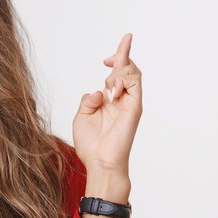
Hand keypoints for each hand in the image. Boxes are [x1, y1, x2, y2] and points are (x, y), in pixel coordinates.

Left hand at [72, 33, 142, 175]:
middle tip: (106, 60)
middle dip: (121, 55)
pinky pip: (135, 83)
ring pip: (133, 72)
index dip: (117, 58)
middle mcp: (122, 100)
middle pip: (129, 68)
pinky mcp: (134, 107)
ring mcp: (130, 103)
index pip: (118, 74)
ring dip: (118, 72)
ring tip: (107, 87)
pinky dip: (122, 80)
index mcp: (110, 101)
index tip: (105, 58)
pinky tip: (110, 92)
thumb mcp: (81, 116)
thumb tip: (99, 91)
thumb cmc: (91, 144)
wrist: (99, 162)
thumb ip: (88, 101)